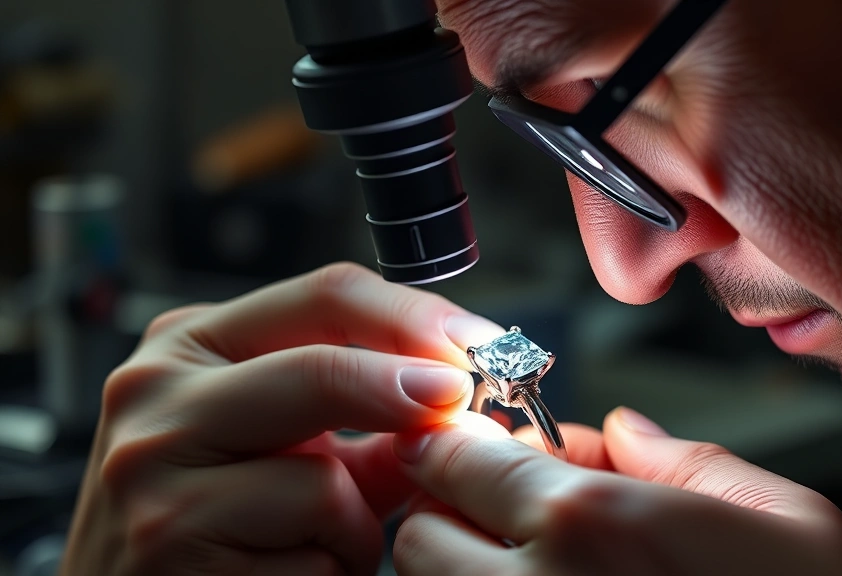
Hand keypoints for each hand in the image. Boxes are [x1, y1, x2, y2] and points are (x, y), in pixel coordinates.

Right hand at [61, 263, 504, 575]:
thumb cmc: (210, 516)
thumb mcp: (280, 442)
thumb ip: (365, 418)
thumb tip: (464, 407)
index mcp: (191, 342)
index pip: (326, 294)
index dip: (418, 319)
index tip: (480, 348)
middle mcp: (157, 393)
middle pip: (323, 370)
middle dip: (410, 395)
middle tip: (460, 409)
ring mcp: (151, 472)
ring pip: (322, 480)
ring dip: (358, 524)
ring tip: (328, 541)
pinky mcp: (168, 549)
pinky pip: (308, 555)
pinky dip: (329, 570)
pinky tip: (289, 573)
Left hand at [392, 409, 841, 575]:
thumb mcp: (785, 520)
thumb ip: (687, 461)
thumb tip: (622, 432)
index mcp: (589, 524)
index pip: (454, 457)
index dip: (461, 444)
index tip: (481, 446)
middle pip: (418, 531)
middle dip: (452, 513)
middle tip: (506, 512)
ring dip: (457, 569)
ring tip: (531, 565)